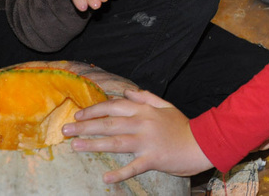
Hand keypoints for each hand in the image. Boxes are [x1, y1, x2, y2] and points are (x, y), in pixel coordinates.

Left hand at [63, 89, 212, 181]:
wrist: (202, 143)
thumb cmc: (182, 126)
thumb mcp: (165, 106)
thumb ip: (146, 97)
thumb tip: (128, 92)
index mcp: (145, 110)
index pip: (114, 107)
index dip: (94, 110)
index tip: (78, 114)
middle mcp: (143, 123)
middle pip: (109, 124)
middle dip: (85, 126)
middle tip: (66, 130)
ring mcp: (147, 141)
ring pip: (115, 142)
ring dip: (93, 144)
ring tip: (75, 146)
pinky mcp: (153, 158)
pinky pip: (133, 167)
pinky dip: (120, 174)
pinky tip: (106, 178)